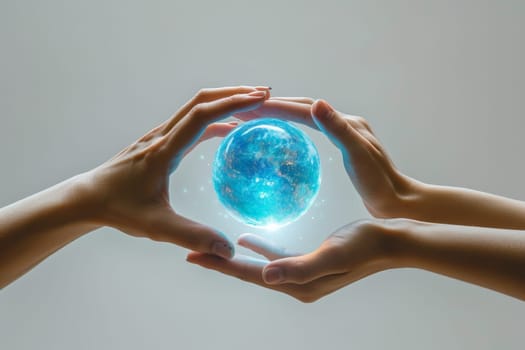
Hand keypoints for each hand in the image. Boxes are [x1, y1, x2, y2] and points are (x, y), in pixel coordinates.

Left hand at [82, 86, 270, 257]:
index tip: (258, 99)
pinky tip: (228, 130)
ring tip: (253, 106)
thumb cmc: (119, 209)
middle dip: (234, 93)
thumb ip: (193, 237)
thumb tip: (228, 250)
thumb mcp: (157, 227)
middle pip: (201, 100)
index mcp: (164, 151)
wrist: (88, 198)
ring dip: (224, 101)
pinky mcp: (159, 143)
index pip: (201, 116)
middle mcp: (162, 136)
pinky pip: (191, 123)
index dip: (231, 104)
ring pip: (195, 107)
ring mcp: (159, 136)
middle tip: (264, 94)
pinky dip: (214, 119)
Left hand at [186, 219, 403, 301]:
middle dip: (220, 263)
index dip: (222, 266)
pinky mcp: (307, 260)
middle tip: (191, 254)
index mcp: (298, 284)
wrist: (390, 241)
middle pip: (248, 273)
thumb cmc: (364, 245)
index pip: (251, 275)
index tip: (193, 257)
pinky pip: (274, 256)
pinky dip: (258, 248)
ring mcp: (302, 273)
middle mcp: (296, 283)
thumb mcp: (333, 254)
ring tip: (210, 249)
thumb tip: (265, 276)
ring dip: (234, 258)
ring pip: (258, 265)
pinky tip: (246, 238)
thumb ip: (299, 267)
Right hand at [234, 98, 415, 218]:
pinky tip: (281, 139)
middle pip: (303, 108)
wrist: (398, 201)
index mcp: (347, 123)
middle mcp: (345, 123)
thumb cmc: (379, 184)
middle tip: (244, 110)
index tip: (250, 108)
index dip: (276, 107)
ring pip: (306, 117)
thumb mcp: (359, 156)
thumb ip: (338, 129)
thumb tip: (318, 103)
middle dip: (273, 106)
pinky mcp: (343, 145)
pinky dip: (292, 128)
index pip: (304, 110)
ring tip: (256, 118)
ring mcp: (344, 133)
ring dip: (281, 114)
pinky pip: (311, 131)